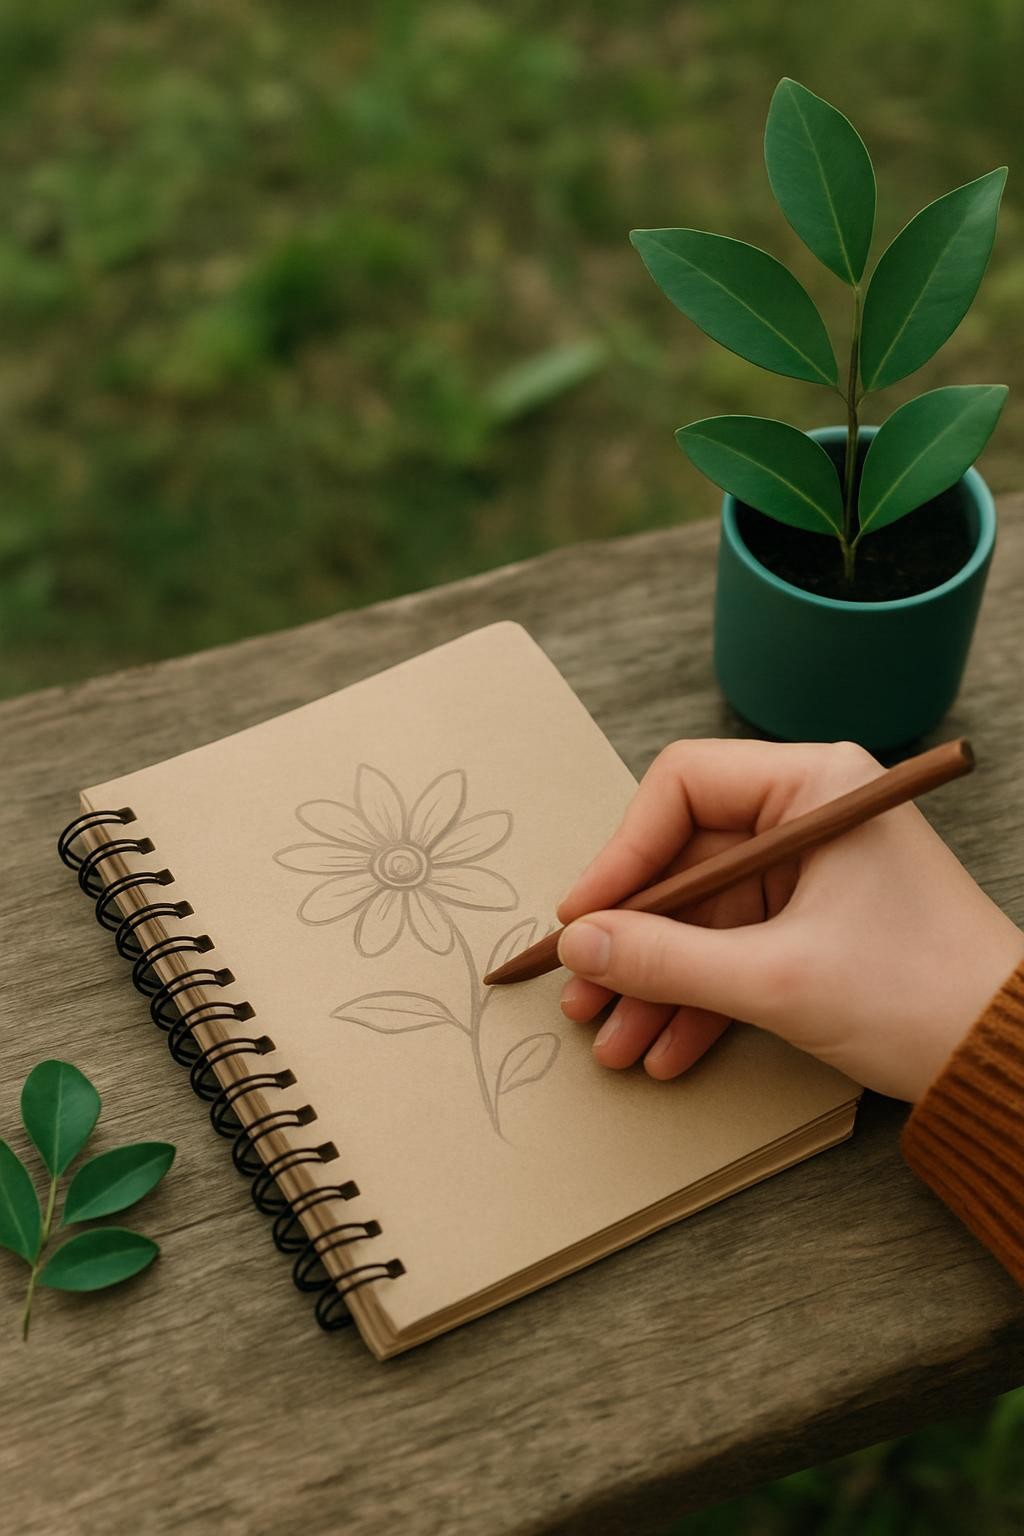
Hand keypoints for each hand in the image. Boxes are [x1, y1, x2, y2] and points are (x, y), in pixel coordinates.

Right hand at [556, 739, 1023, 1100]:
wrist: (1008, 1061)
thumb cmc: (921, 994)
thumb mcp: (776, 979)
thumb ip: (666, 960)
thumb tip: (581, 947)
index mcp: (815, 785)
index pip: (683, 787)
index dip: (622, 853)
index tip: (585, 917)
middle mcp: (809, 814)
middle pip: (685, 859)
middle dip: (633, 938)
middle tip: (584, 992)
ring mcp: (812, 870)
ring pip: (704, 915)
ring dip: (658, 980)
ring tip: (615, 1039)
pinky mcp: (816, 921)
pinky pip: (736, 948)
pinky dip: (700, 996)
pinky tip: (666, 1047)